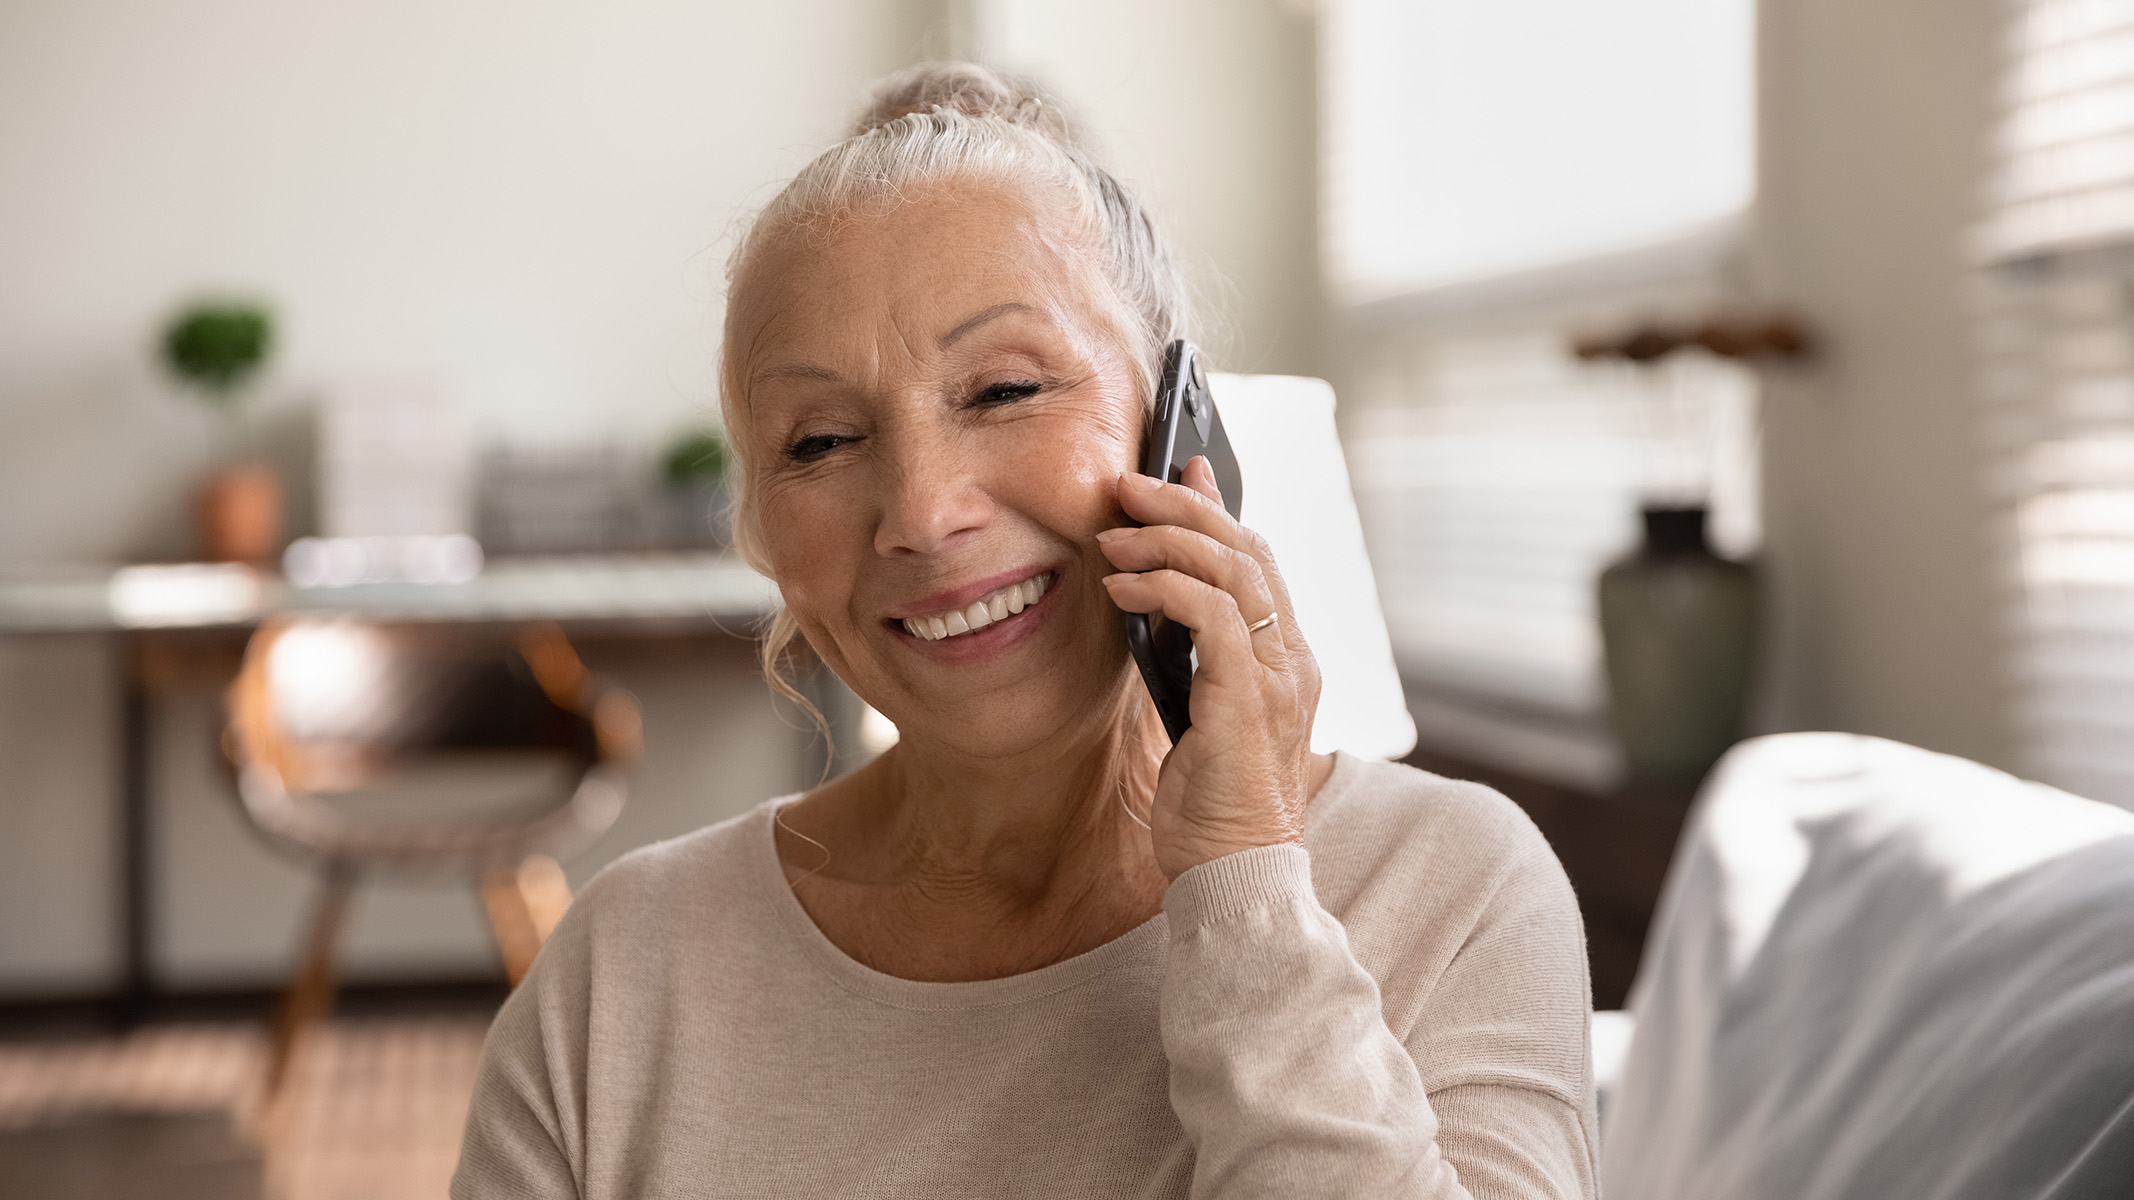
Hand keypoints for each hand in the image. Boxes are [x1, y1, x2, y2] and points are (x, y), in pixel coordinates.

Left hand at [1099, 458, 1322, 879]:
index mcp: (1287, 661)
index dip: (1220, 509)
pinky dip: (1164, 588)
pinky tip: (1123, 588)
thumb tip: (1159, 604)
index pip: (1260, 561)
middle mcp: (1294, 660)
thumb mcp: (1198, 713)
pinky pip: (1212, 614)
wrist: (1234, 873)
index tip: (1182, 470)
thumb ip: (1192, 658)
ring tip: (1114, 535)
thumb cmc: (1210, 806)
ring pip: (1233, 569)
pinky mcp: (1248, 698)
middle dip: (1186, 505)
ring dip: (1167, 539)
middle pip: (1249, 550)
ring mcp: (1278, 677)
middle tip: (1128, 484)